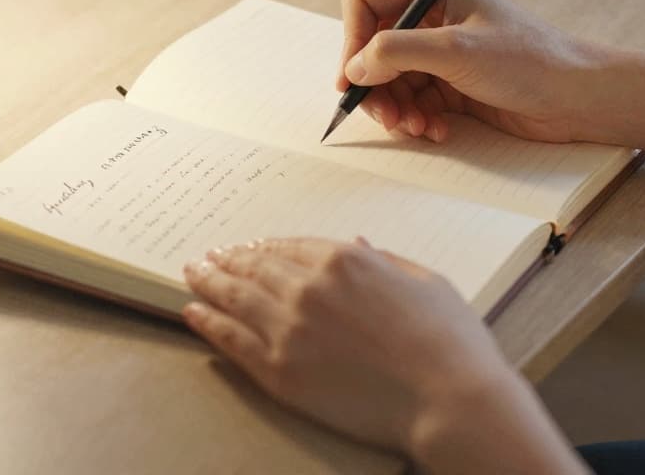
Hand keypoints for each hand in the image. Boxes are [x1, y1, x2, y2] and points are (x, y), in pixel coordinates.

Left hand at [182, 238, 584, 472]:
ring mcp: (291, 328)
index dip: (264, 247)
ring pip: (235, 298)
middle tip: (207, 257)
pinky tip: (193, 313)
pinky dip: (208, 323)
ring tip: (192, 274)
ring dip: (208, 283)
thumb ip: (386, 261)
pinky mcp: (280, 370)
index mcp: (346, 260)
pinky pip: (232, 340)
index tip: (247, 248)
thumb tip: (359, 245)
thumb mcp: (426, 280)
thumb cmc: (452, 342)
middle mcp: (310, 287)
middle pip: (256, 267)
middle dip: (228, 260)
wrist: (450, 399)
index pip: (290, 246)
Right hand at [338, 0, 600, 143]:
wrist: (578, 98)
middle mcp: (433, 17)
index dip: (352, 41)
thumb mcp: (457, 50)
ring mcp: (442, 53)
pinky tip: (436, 131)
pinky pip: (413, 102)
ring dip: (396, 109)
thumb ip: (397, 51)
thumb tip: (355, 66)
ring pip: (391, 81)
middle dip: (376, 86)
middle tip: (386, 117)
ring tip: (416, 128)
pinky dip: (417, 119)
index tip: (351, 80)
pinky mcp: (452, 84)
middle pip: (374, 49)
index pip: (366, 4)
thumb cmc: (529, 60)